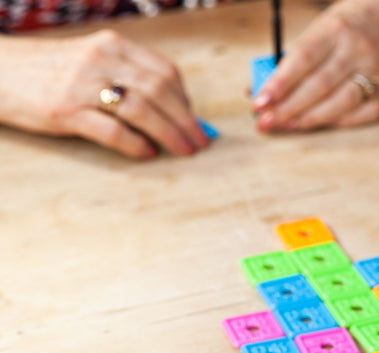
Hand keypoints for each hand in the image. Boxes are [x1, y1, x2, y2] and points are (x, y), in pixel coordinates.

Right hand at [0, 30, 209, 157]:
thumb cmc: (52, 72)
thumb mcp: (93, 62)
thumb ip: (128, 78)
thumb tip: (170, 110)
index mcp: (112, 45)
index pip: (164, 71)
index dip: (186, 99)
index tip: (194, 119)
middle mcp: (101, 59)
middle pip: (160, 91)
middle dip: (186, 120)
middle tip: (199, 142)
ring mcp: (83, 84)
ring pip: (142, 109)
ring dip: (169, 134)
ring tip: (183, 151)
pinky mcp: (67, 110)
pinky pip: (113, 130)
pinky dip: (136, 144)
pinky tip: (147, 153)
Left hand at [252, 0, 378, 131]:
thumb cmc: (348, 27)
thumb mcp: (321, 29)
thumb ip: (294, 58)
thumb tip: (262, 89)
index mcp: (336, 28)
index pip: (303, 58)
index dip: (279, 83)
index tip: (259, 102)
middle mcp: (359, 48)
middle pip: (318, 86)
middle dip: (288, 108)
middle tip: (265, 123)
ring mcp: (377, 70)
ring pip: (340, 104)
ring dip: (309, 119)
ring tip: (286, 126)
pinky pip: (361, 115)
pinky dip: (337, 122)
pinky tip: (318, 124)